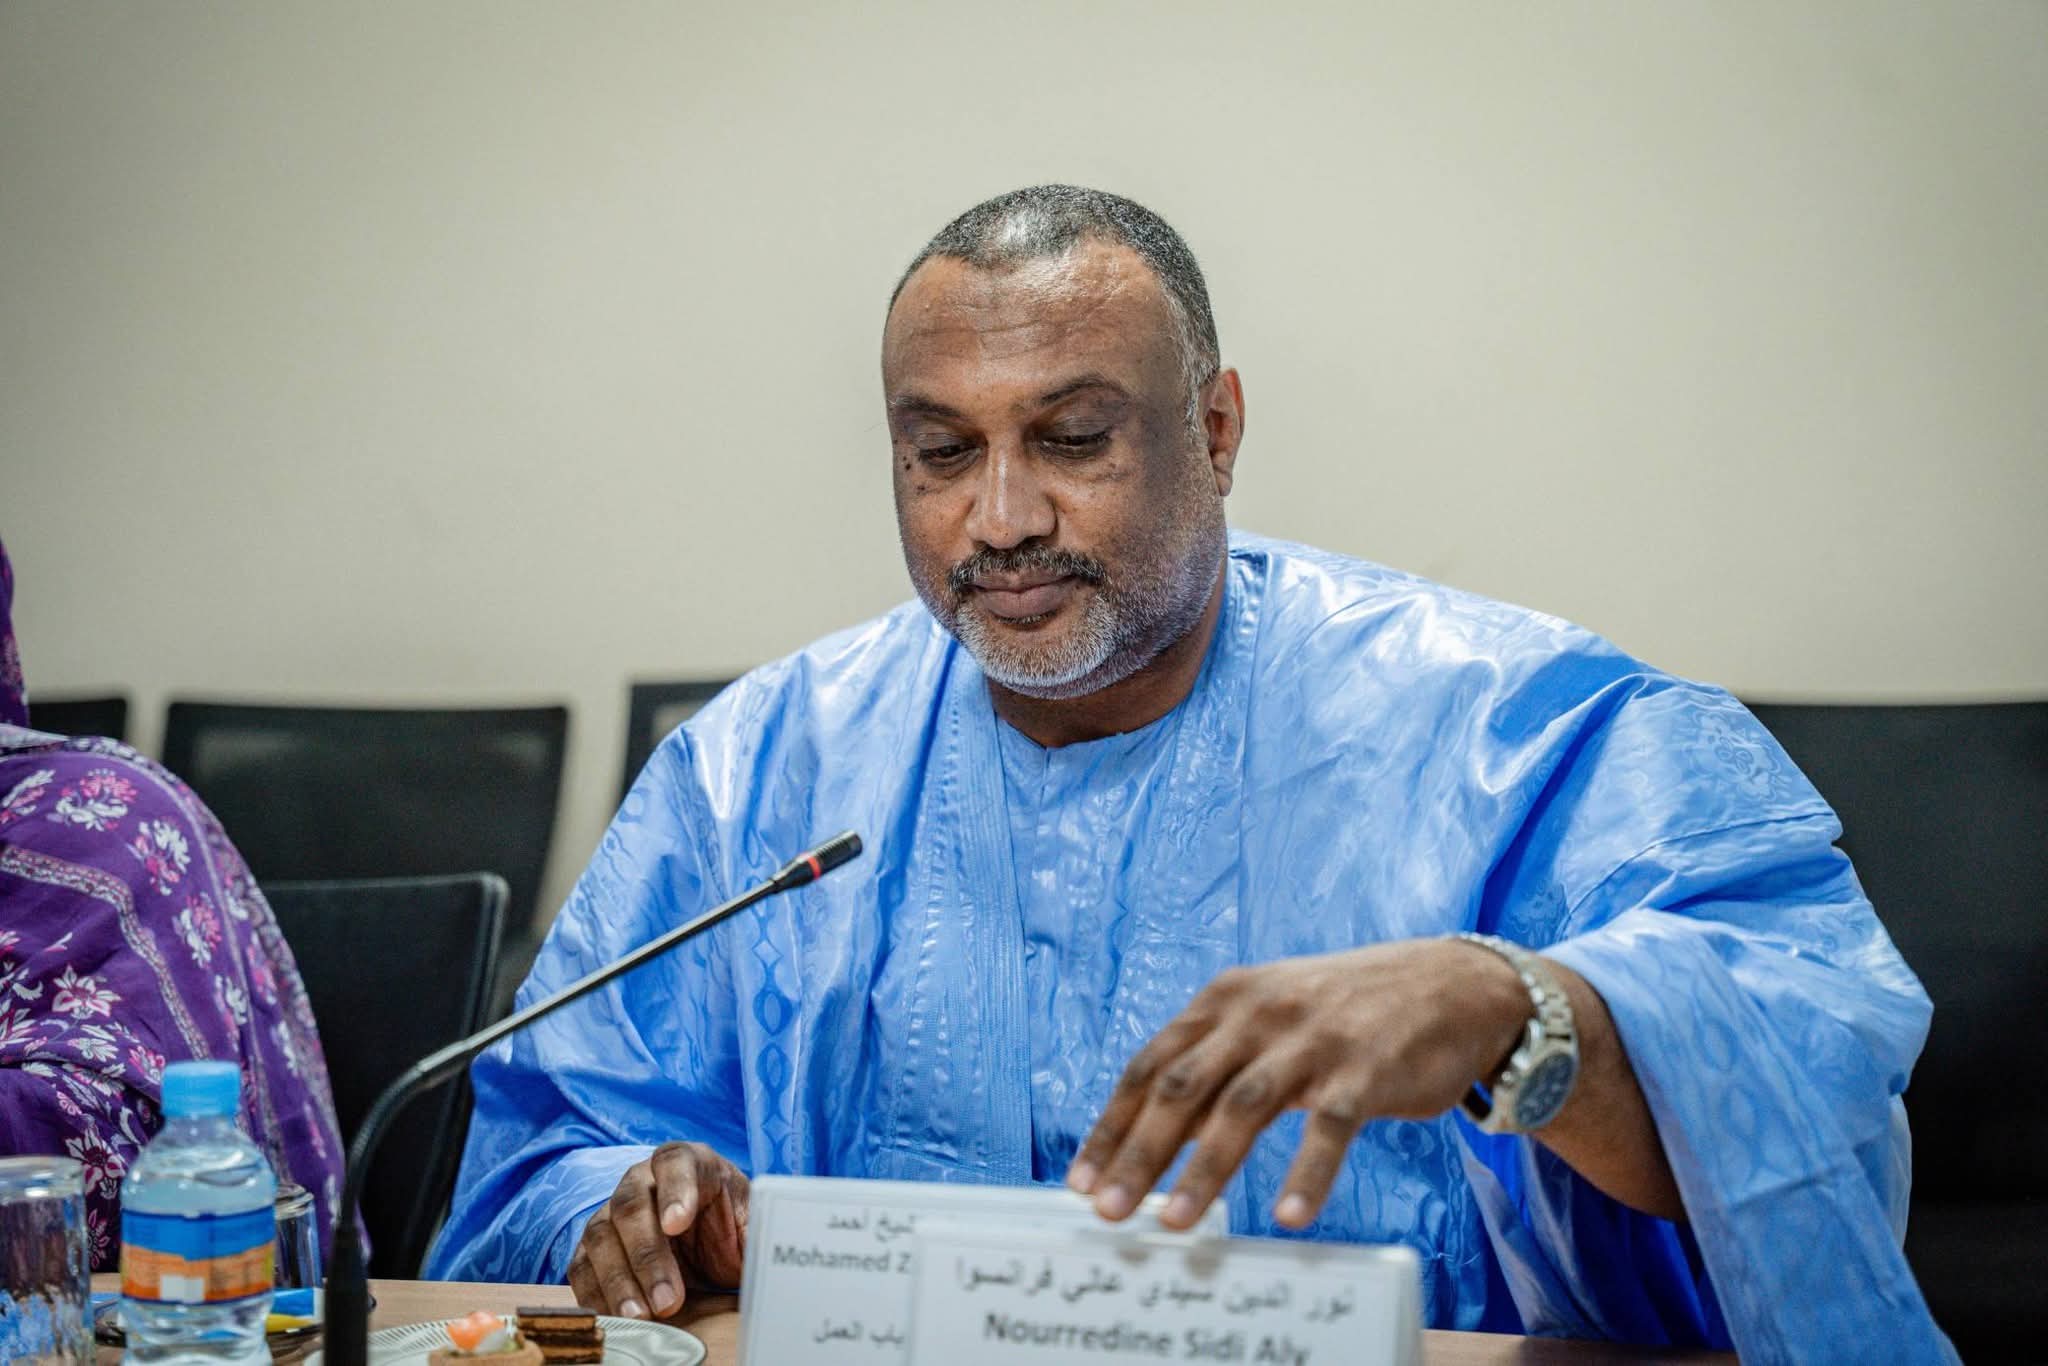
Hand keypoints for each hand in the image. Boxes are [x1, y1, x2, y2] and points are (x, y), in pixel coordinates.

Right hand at [567, 1142, 749, 1319]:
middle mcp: (644, 1179)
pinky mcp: (596, 1245)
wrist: (706, 1241)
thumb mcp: (753, 1225)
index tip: (679, 1223)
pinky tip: (615, 1317)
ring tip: (640, 1316)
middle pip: (633, 1205)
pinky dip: (595, 1292)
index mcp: (689, 1163)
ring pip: (602, 1236)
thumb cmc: (730, 1226)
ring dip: (619, 1279)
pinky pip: (583, 1265)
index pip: (677, 1163)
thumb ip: (759, 1230)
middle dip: (648, 1255)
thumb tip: (776, 1246)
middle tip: (667, 1299)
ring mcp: (614, 1210)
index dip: (677, 1191)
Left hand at [1067, 939, 1527, 1231]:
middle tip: (1110, 1211)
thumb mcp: (1270, 1014)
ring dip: (1203, 1169)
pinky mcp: (1365, 1070)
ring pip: (1242, 1107)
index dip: (1113, 1124)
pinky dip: (1306, 1174)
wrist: (1453, 986)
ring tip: (1175, 1221)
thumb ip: (1217, 1060)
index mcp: (1226, 999)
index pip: (1151, 1065)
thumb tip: (1155, 1130)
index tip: (1084, 1178)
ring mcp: (1313, 1040)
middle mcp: (1260, 1013)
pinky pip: (1329, 1128)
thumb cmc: (1346, 1010)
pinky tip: (1287, 1214)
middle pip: (1183, 1087)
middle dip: (1139, 1152)